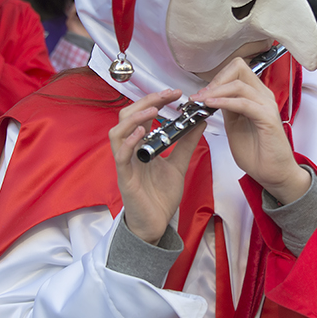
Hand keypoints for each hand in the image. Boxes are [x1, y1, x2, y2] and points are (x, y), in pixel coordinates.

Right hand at [109, 89, 206, 244]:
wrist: (156, 225)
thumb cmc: (160, 197)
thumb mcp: (178, 164)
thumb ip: (187, 143)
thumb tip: (199, 121)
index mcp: (141, 145)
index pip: (142, 114)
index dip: (156, 100)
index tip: (175, 93)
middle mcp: (130, 150)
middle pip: (126, 116)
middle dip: (146, 102)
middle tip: (168, 95)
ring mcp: (125, 163)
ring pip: (117, 132)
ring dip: (134, 118)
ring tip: (153, 110)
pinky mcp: (125, 178)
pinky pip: (121, 156)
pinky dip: (129, 142)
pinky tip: (142, 133)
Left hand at [192, 58, 308, 202]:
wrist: (273, 174)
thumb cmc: (257, 152)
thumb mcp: (234, 125)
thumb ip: (227, 108)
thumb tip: (212, 96)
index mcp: (256, 95)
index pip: (236, 70)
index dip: (217, 77)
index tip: (202, 92)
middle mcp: (263, 96)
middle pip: (238, 68)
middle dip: (215, 79)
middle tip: (200, 95)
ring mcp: (267, 106)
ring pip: (238, 84)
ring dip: (216, 91)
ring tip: (201, 101)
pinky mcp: (268, 118)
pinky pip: (244, 103)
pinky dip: (225, 102)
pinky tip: (212, 106)